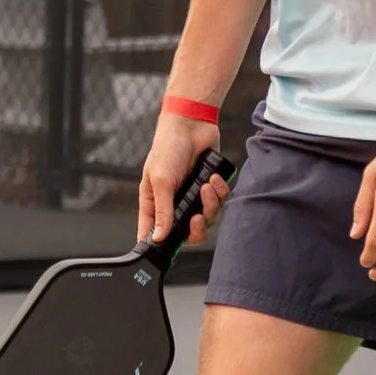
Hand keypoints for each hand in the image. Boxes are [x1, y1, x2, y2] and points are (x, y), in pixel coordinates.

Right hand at [136, 109, 228, 252]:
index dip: (161, 245)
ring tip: (206, 185)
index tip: (170, 250)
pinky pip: (220, 201)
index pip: (155, 232)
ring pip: (207, 217)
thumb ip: (162, 210)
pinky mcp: (210, 187)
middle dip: (196, 227)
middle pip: (187, 232)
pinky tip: (213, 177)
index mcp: (155, 203)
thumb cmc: (168, 147)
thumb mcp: (161, 180)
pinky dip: (220, 191)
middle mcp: (174, 202)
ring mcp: (193, 195)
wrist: (192, 124)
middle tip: (197, 217)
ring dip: (210, 204)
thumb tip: (158, 237)